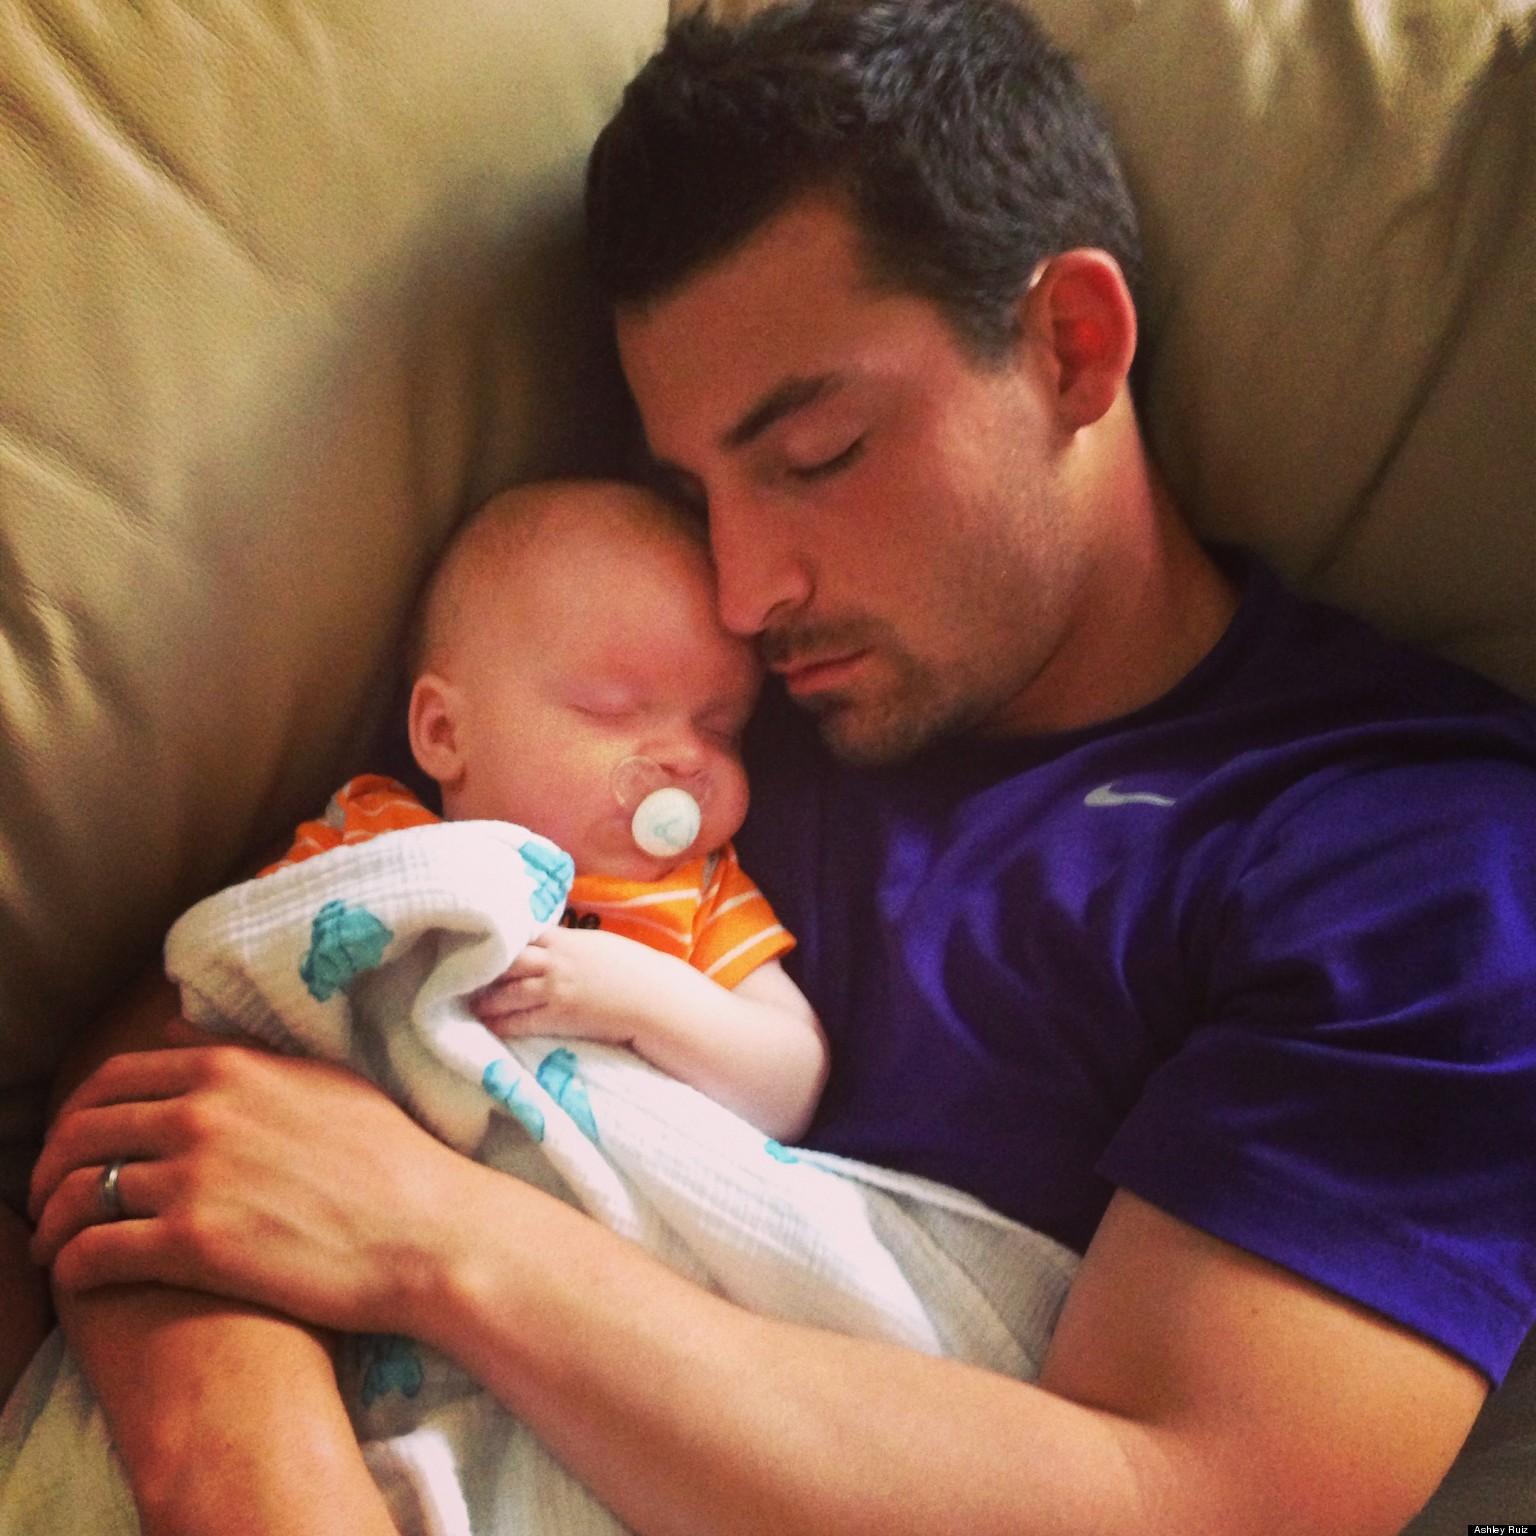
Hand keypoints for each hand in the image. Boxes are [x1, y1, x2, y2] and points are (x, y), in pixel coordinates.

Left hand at [28, 1044, 481, 1337]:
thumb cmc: (392, 1159)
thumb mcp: (325, 1082)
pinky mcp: (193, 1244)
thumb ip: (252, 1057)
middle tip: (49, 1198)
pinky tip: (77, 1278)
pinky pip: (94, 1251)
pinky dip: (70, 1266)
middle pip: (83, 1131)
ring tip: (54, 1245)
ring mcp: (194, 1177)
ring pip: (78, 1192)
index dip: (81, 1112)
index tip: (77, 1142)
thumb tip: (182, 1028)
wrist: (427, 1231)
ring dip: (52, 1222)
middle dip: (51, 1167)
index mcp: (232, 1068)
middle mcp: (202, 1112)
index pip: (116, 1078)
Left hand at [471, 926, 657, 1042]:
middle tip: (467, 976)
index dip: (503, 941)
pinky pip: (521, 1021)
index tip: (486, 945)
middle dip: (486, 969)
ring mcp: (554, 989)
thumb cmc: (635, 969)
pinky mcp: (558, 1016)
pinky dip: (502, 1024)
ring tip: (473, 1005)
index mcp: (565, 939)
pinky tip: (491, 1027)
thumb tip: (560, 944)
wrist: (653, 998)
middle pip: (507, 962)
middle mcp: (553, 961)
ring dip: (487, 1000)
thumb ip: (575, 944)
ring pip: (508, 993)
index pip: (523, 935)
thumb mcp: (601, 945)